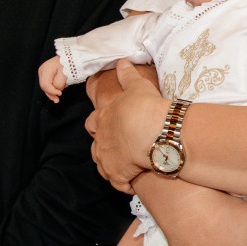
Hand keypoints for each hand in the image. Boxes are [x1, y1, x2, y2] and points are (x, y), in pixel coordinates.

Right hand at [38, 55, 66, 102]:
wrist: (71, 57)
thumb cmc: (69, 64)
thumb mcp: (65, 74)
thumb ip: (59, 83)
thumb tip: (56, 89)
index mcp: (46, 69)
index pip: (45, 85)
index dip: (52, 91)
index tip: (60, 94)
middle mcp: (42, 70)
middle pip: (44, 86)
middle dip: (51, 94)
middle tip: (57, 100)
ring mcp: (43, 72)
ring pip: (45, 86)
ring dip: (52, 91)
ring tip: (59, 94)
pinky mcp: (46, 74)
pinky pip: (48, 83)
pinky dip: (53, 88)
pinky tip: (59, 89)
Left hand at [85, 60, 167, 191]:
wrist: (155, 132)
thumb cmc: (145, 107)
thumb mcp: (137, 86)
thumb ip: (127, 75)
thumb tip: (121, 61)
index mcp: (103, 118)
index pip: (92, 122)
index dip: (98, 124)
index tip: (104, 125)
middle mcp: (101, 140)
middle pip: (95, 147)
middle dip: (104, 148)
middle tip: (118, 147)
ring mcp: (108, 159)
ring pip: (102, 166)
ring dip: (111, 167)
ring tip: (124, 167)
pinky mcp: (118, 175)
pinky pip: (118, 184)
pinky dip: (124, 184)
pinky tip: (132, 183)